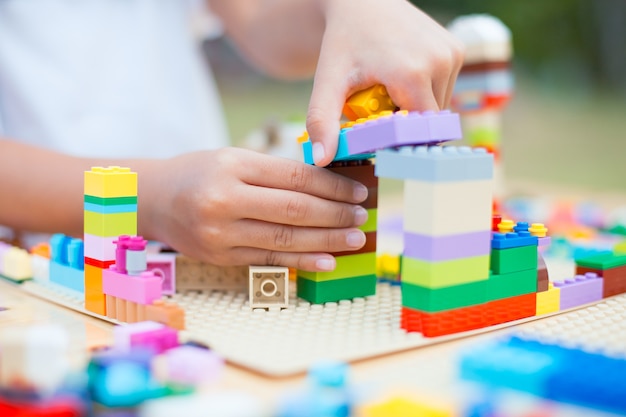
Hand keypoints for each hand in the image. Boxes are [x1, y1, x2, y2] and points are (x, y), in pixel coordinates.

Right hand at [143, 148, 368, 270]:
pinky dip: (301, 261)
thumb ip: (275, 172)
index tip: (357, 191)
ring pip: (285, 239)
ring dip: (326, 240)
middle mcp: (224, 200)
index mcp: (232, 166)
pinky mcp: (220, 256)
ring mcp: (220, 232)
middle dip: (335, 215)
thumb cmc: (199, 172)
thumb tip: (329, 185)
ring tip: (354, 239)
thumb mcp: (233, 158)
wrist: (152, 199)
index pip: (295, 178)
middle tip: (361, 217)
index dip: (332, 186)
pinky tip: (327, 260)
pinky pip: (269, 260)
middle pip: (294, 210)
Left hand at [307, 0, 463, 165]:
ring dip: (416, 110)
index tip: (377, 136)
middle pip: (429, 121)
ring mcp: (452, 53)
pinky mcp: (457, 49)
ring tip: (389, 92)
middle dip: (405, 124)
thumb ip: (323, 121)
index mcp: (413, 73)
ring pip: (439, 107)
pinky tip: (402, 80)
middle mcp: (440, 61)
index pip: (418, 132)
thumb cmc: (343, 42)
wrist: (361, 2)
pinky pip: (445, 88)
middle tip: (379, 110)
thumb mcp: (328, 82)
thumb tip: (321, 160)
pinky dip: (425, 93)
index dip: (398, 139)